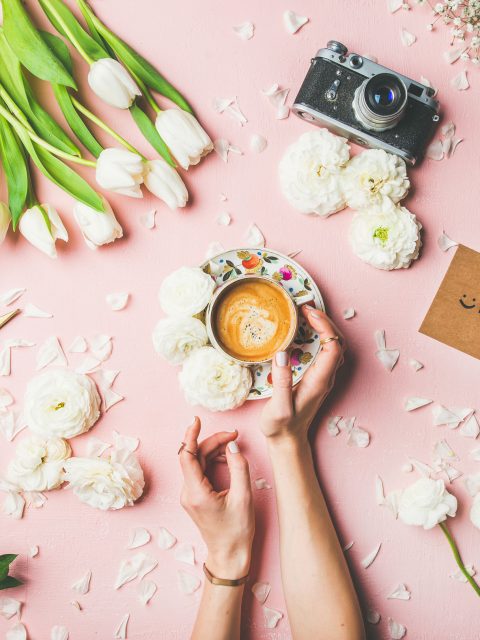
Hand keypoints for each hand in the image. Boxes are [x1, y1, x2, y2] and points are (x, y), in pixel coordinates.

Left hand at [179, 417, 254, 578]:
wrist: (229, 556)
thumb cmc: (237, 531)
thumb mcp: (244, 498)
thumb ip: (238, 468)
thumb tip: (232, 446)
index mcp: (196, 493)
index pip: (186, 456)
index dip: (191, 435)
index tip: (196, 420)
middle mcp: (188, 493)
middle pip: (194, 456)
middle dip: (213, 442)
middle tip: (234, 436)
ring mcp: (189, 495)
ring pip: (197, 462)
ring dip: (214, 450)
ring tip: (233, 447)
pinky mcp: (195, 496)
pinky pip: (200, 471)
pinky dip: (213, 461)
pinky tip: (227, 460)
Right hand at [261, 306, 344, 443]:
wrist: (287, 442)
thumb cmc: (281, 427)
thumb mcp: (278, 408)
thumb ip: (281, 381)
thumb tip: (282, 352)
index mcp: (319, 381)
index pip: (333, 346)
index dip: (325, 326)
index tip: (307, 313)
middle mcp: (325, 377)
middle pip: (337, 342)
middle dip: (325, 322)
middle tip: (306, 309)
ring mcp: (322, 377)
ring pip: (333, 346)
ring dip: (324, 327)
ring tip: (306, 315)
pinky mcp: (316, 377)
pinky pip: (325, 351)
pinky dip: (319, 336)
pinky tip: (304, 331)